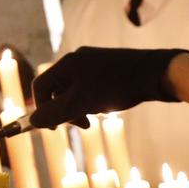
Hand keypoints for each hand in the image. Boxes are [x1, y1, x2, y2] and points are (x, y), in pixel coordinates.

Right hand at [31, 46, 188, 128]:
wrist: (156, 73)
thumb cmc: (117, 86)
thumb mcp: (82, 103)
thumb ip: (56, 113)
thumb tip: (32, 121)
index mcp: (67, 63)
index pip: (40, 86)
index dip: (42, 108)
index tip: (54, 128)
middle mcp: (77, 59)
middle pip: (57, 88)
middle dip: (65, 109)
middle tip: (82, 124)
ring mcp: (92, 62)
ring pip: (74, 89)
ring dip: (79, 106)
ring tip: (95, 116)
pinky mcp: (106, 67)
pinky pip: (89, 86)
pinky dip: (92, 100)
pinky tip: (107, 106)